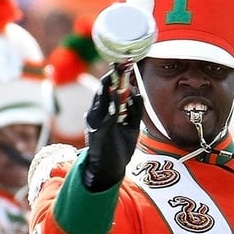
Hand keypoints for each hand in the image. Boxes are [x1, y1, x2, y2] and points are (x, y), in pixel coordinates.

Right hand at [82, 67, 143, 191]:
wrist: (109, 170)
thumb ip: (134, 110)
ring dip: (112, 83)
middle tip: (121, 64)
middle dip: (113, 76)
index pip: (107, 90)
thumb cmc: (119, 149)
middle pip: (103, 90)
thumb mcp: (130, 126)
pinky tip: (118, 91)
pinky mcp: (100, 129)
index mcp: (101, 113)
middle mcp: (95, 115)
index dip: (115, 78)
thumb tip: (137, 92)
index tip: (123, 66)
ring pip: (103, 97)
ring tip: (118, 71)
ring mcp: (96, 121)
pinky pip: (108, 111)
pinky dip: (113, 99)